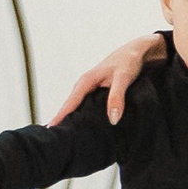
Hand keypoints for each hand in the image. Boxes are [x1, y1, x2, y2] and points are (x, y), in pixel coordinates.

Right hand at [50, 34, 167, 125]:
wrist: (137, 51)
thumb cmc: (129, 61)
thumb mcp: (123, 79)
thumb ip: (117, 97)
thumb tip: (113, 120)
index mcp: (86, 81)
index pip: (70, 102)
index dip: (60, 116)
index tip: (50, 129)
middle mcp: (85, 84)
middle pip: (70, 105)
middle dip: (62, 120)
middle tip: (54, 138)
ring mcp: (90, 87)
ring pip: (77, 105)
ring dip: (71, 118)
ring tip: (65, 135)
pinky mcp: (97, 90)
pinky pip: (85, 104)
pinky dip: (82, 114)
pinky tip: (84, 125)